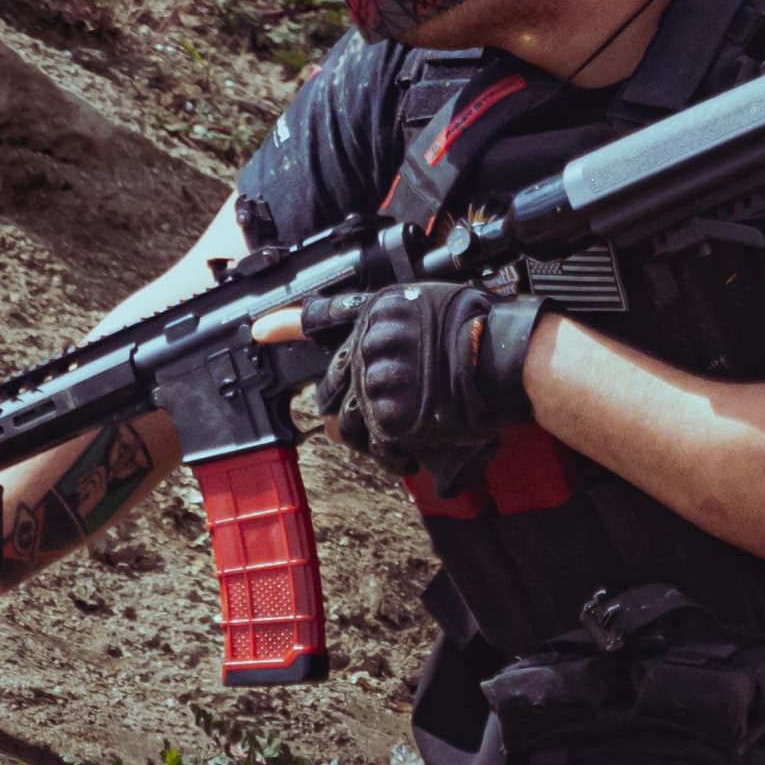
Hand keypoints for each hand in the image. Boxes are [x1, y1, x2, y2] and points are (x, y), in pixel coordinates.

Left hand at [309, 281, 545, 473]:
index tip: (260, 331)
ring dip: (372, 438)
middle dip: (350, 408)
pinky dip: (396, 457)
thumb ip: (389, 326)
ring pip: (349, 424)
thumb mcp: (426, 307)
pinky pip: (379, 447)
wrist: (504, 354)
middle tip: (381, 416)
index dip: (286, 325)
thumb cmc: (479, 331)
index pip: (322, 319)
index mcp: (375, 314)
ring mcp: (378, 381)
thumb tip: (364, 354)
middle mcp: (368, 345)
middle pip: (332, 389)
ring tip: (401, 438)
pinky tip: (414, 455)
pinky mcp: (392, 416)